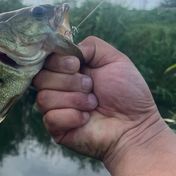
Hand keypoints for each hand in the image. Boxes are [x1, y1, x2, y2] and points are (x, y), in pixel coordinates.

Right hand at [34, 36, 166, 169]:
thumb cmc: (127, 94)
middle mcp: (57, 88)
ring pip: (44, 98)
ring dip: (73, 100)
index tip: (77, 65)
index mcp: (68, 71)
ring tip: (93, 104)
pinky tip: (86, 119)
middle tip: (91, 87)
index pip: (46, 60)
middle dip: (69, 82)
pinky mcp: (56, 129)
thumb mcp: (114, 59)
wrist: (135, 126)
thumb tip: (68, 53)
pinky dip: (72, 116)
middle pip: (41, 78)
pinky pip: (50, 118)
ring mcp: (55, 109)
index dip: (58, 62)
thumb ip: (91, 46)